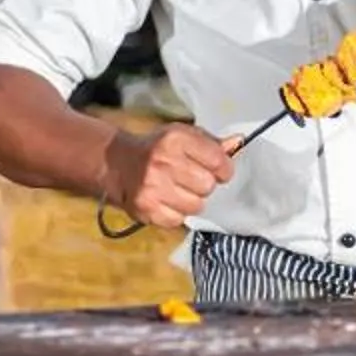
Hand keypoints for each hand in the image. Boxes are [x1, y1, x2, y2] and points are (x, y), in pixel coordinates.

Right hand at [103, 124, 235, 228]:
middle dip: (205, 184)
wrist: (118, 164)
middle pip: (208, 186)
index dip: (224, 169)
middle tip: (192, 179)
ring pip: (196, 206)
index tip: (219, 170)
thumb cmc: (157, 149)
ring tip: (178, 190)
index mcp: (175, 139)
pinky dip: (177, 213)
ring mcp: (153, 187)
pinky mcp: (146, 208)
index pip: (218, 161)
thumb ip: (211, 142)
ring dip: (192, 200)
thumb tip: (237, 142)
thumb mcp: (182, 136)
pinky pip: (179, 220)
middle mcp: (163, 162)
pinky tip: (167, 201)